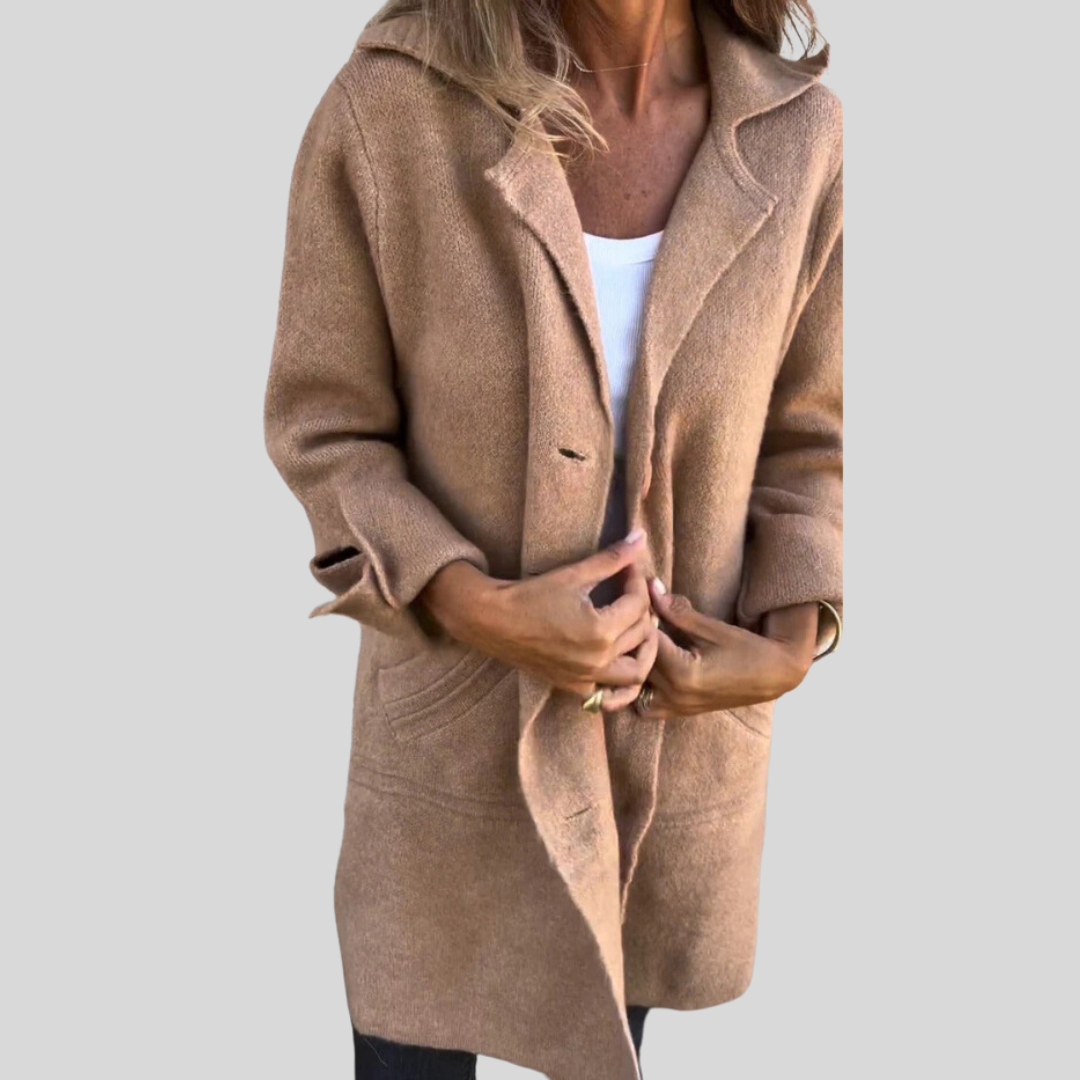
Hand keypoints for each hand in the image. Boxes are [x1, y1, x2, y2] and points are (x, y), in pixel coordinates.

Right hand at [418, 531, 658, 710]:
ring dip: (642, 649)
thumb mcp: (574, 574)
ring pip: (636, 671)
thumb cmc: (531, 595)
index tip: (628, 568)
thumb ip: (612, 559)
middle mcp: (598, 660)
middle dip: (641, 608)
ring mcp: (587, 678)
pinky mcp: (574, 687)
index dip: (637, 580)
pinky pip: (611, 693)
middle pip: (641, 634)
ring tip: (635, 627)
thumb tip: (641, 536)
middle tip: (632, 591)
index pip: (638, 604)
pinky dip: (622, 680)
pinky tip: (619, 658)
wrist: (493, 621)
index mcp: (601, 631)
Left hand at [637, 580, 817, 718]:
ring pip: (636, 687)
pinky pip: (645, 704)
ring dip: (634, 665)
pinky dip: (640, 687)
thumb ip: (678, 611)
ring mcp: (676, 708)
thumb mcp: (712, 628)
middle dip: (634, 641)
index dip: (640, 621)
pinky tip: (646, 666)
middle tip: (636, 621)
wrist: (771, 676)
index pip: (646, 643)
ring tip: (638, 645)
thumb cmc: (746, 649)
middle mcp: (675, 695)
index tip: (639, 604)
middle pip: (638, 665)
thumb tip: (651, 586)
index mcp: (683, 674)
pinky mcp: (678, 712)